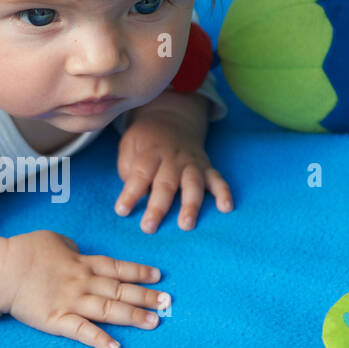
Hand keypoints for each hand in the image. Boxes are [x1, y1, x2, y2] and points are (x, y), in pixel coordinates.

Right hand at [0, 230, 169, 347]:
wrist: (2, 269)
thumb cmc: (24, 251)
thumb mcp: (54, 240)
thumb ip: (71, 248)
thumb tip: (79, 252)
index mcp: (82, 262)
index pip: (117, 267)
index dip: (139, 272)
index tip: (158, 276)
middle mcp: (83, 281)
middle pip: (120, 289)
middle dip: (145, 296)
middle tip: (167, 302)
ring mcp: (72, 302)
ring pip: (109, 309)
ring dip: (133, 316)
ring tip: (154, 322)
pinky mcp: (57, 320)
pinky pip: (82, 331)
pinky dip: (100, 340)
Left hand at [115, 113, 233, 232]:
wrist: (173, 119)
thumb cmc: (146, 141)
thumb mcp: (130, 145)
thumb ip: (128, 167)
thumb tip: (134, 191)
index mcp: (151, 152)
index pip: (140, 173)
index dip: (131, 193)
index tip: (122, 211)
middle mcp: (173, 159)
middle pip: (166, 184)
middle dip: (158, 207)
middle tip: (148, 227)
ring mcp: (192, 164)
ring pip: (192, 184)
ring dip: (190, 205)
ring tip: (186, 225)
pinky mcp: (207, 168)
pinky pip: (218, 180)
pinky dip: (224, 193)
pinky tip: (226, 208)